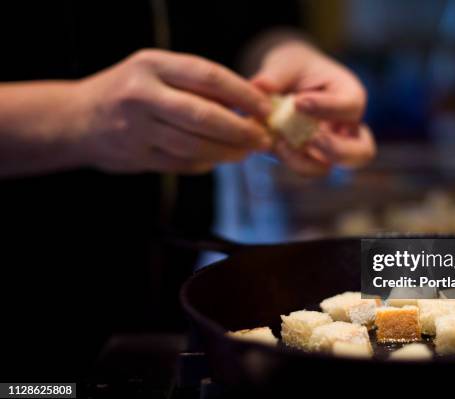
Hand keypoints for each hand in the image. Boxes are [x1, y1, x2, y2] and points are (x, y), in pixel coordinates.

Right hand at [74, 49, 271, 173]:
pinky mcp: (137, 157)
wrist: (76, 119)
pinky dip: (206, 162)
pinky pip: (182, 163)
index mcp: (151, 66)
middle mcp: (142, 96)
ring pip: (195, 145)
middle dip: (241, 130)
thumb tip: (247, 101)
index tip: (265, 107)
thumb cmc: (128, 90)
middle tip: (263, 137)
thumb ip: (195, 83)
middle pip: (204, 116)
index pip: (208, 76)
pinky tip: (219, 159)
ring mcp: (137, 129)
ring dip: (228, 151)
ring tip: (247, 151)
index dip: (242, 94)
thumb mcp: (155, 71)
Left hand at [251, 41, 374, 175]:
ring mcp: (328, 147)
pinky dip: (288, 160)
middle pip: (362, 152)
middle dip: (337, 150)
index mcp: (349, 96)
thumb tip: (260, 85)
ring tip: (282, 143)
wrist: (286, 80)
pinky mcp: (307, 157)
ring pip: (330, 168)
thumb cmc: (294, 67)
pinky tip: (274, 142)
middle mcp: (346, 127)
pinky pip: (304, 169)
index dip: (327, 107)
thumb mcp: (286, 62)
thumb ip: (276, 74)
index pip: (351, 107)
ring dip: (306, 162)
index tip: (299, 101)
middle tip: (312, 138)